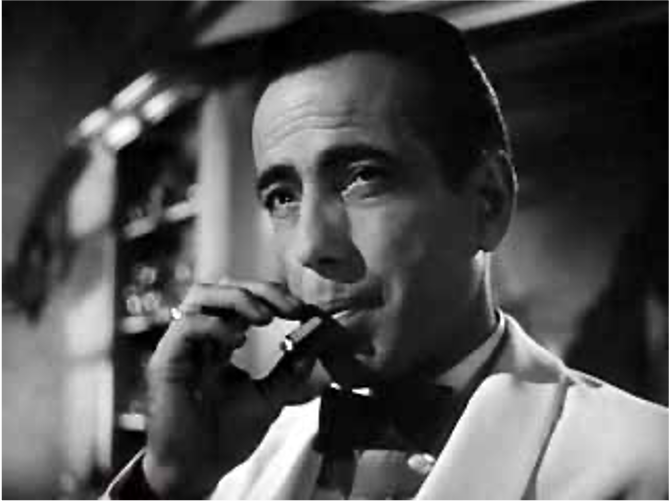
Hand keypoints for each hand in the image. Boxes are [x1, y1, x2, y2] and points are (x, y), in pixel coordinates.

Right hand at [142, 280, 325, 498]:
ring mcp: (180, 346)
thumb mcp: (269, 398)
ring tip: (264, 317)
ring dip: (237, 298)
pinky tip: (237, 341)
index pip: (242, 298)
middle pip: (223, 286)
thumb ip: (290, 370)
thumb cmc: (226, 436)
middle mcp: (199, 337)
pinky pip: (186, 326)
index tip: (303, 311)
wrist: (196, 472)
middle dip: (260, 290)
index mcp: (220, 341)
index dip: (272, 296)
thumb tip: (317, 343)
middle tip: (291, 308)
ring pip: (200, 294)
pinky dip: (215, 325)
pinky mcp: (165, 361)